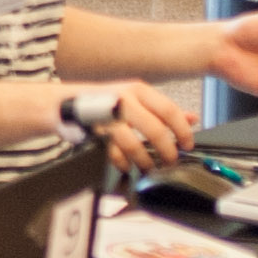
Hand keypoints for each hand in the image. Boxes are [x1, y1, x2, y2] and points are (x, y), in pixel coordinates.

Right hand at [72, 79, 192, 169]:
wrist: (65, 103)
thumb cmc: (104, 101)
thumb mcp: (137, 98)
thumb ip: (163, 109)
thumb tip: (192, 118)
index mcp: (139, 90)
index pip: (169, 110)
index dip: (182, 131)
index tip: (187, 145)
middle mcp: (124, 99)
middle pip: (155, 129)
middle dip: (166, 151)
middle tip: (170, 161)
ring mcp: (108, 115)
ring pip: (134, 143)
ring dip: (145, 160)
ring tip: (149, 167)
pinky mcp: (94, 130)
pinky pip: (113, 152)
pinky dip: (122, 162)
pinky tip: (127, 165)